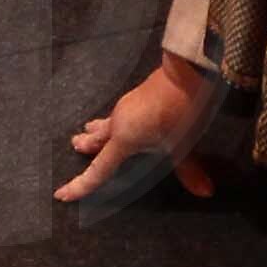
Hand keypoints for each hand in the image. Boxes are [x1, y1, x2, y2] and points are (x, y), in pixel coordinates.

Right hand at [56, 55, 220, 204]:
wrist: (186, 72)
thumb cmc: (179, 112)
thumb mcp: (182, 145)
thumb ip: (189, 170)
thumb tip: (205, 192)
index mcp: (123, 138)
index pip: (99, 169)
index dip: (80, 185)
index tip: (61, 194)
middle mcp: (120, 122)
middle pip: (98, 139)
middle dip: (87, 145)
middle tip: (75, 146)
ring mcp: (128, 106)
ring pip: (107, 123)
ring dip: (98, 129)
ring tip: (88, 129)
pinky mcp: (138, 95)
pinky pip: (120, 114)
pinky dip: (116, 121)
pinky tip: (123, 118)